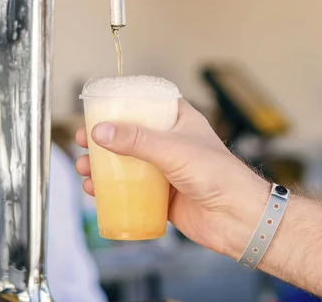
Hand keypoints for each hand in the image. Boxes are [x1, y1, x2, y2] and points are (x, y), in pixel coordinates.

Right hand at [75, 99, 268, 256]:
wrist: (238, 217)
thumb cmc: (219, 175)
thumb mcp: (173, 149)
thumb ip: (136, 140)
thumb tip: (101, 131)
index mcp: (181, 121)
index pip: (148, 104)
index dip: (123, 104)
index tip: (99, 107)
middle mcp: (172, 143)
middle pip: (131, 135)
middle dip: (105, 138)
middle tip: (83, 140)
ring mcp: (167, 170)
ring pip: (128, 163)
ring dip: (103, 165)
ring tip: (84, 168)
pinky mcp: (164, 195)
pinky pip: (132, 190)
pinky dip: (112, 189)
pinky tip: (95, 190)